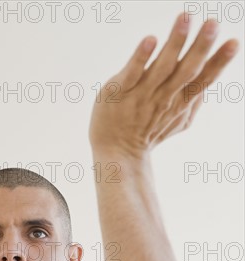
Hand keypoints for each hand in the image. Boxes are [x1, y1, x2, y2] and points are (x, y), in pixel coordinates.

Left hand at [88, 12, 239, 157]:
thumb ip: (194, 103)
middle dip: (200, 47)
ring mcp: (141, 95)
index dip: (219, 63)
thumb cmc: (148, 133)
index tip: (233, 43)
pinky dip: (140, 58)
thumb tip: (209, 85)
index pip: (202, 80)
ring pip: (161, 67)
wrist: (116, 152)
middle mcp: (163, 97)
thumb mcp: (176, 122)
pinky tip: (150, 40)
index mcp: (179, 102)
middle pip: (186, 70)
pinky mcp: (118, 93)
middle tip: (214, 23)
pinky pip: (130, 74)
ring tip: (185, 19)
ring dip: (174, 43)